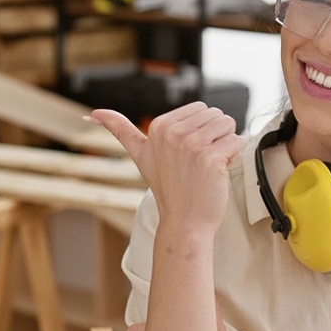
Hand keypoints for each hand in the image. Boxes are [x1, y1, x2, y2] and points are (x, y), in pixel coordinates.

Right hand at [87, 102, 242, 231]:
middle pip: (216, 114)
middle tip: (199, 162)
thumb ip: (120, 130)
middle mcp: (174, 132)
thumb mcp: (140, 155)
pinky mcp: (210, 157)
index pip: (200, 108)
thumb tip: (94, 114)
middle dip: (215, 136)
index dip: (201, 131)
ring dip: (225, 145)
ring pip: (228, 124)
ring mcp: (192, 145)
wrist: (184, 222)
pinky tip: (217, 172)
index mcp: (159, 126)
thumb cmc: (168, 189)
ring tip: (208, 165)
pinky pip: (236, 141)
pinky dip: (232, 157)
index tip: (187, 154)